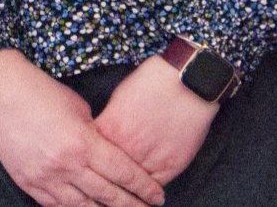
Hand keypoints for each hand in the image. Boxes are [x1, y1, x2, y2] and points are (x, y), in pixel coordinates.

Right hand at [0, 50, 164, 206]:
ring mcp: (45, 178)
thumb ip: (96, 137)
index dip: (143, 187)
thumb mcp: (80, 110)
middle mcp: (66, 166)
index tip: (158, 196)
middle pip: (107, 196)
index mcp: (84, 143)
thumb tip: (108, 155)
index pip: (123, 174)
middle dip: (131, 206)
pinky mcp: (28, 182)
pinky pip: (55, 206)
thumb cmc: (42, 93)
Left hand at [93, 53, 216, 185]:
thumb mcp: (118, 99)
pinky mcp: (170, 166)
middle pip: (108, 177)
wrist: (186, 82)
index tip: (91, 170)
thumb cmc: (152, 83)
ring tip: (123, 197)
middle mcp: (126, 149)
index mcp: (109, 131)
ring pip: (131, 187)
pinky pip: (153, 187)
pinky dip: (148, 190)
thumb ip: (108, 124)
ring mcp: (148, 160)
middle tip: (103, 193)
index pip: (90, 158)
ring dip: (126, 192)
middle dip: (105, 184)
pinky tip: (144, 191)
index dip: (90, 165)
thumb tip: (100, 138)